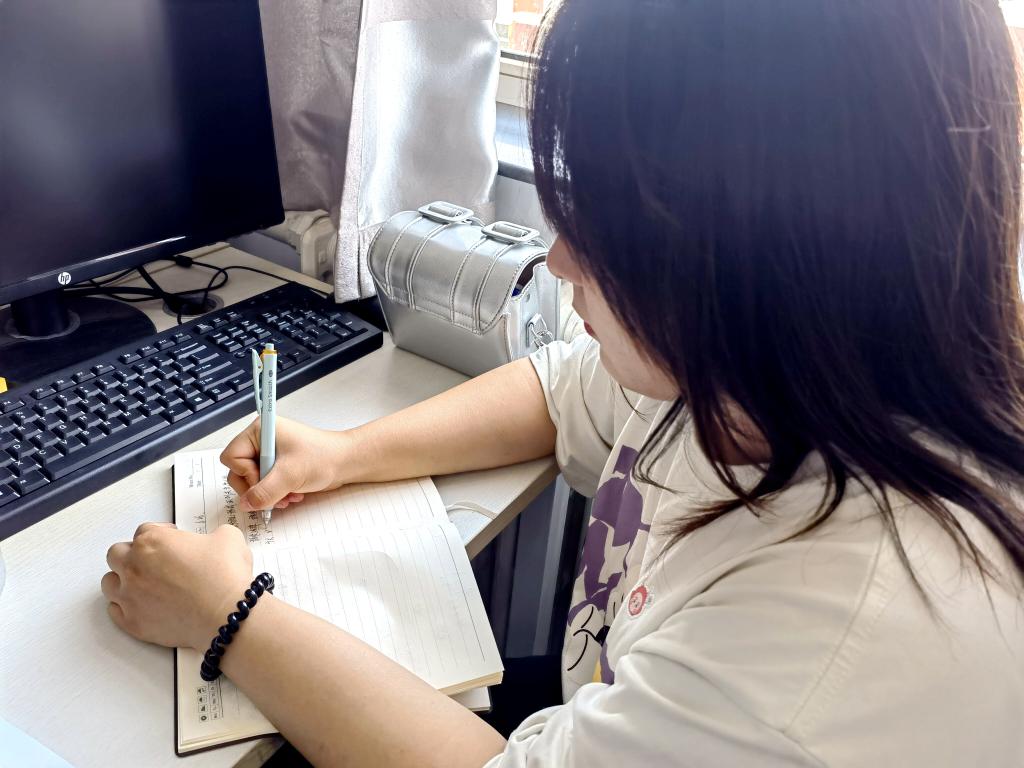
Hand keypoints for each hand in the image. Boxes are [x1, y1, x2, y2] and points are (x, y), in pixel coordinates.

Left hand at [102, 523, 252, 651]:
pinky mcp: (133, 622)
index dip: (161, 533)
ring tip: (140, 583)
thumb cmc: (225, 579)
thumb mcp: (228, 537)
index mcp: (152, 541)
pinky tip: (138, 604)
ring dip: (122, 580)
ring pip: (109, 582)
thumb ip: (213, 533)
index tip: (170, 540)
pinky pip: (114, 611)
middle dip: (133, 554)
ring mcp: (130, 596)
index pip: (145, 530)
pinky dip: (124, 607)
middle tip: (151, 559)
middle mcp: (134, 567)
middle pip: (117, 553)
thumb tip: (214, 540)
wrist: (227, 615)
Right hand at [220, 416, 351, 511]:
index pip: (232, 456)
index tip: (264, 480)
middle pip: (238, 471)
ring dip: (268, 494)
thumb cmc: (322, 457)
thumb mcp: (289, 475)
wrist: (346, 463)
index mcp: (260, 431)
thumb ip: (264, 492)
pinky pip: (265, 485)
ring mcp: (269, 454)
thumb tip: (245, 504)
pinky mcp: (278, 466)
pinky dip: (276, 493)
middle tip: (274, 494)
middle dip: (257, 487)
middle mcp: (261, 441)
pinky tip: (292, 494)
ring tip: (288, 496)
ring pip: (252, 482)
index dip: (245, 473)